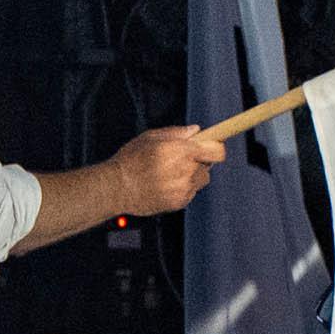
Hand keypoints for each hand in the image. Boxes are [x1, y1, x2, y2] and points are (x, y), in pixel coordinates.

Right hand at [103, 123, 225, 219]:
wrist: (117, 188)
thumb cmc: (131, 160)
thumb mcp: (151, 137)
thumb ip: (177, 133)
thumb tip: (196, 131)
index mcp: (181, 151)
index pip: (216, 151)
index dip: (217, 148)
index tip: (214, 147)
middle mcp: (186, 170)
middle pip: (208, 166)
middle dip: (199, 161)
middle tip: (181, 160)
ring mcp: (184, 188)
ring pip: (200, 180)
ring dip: (192, 176)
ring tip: (170, 174)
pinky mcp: (179, 202)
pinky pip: (191, 193)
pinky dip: (183, 189)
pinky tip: (165, 185)